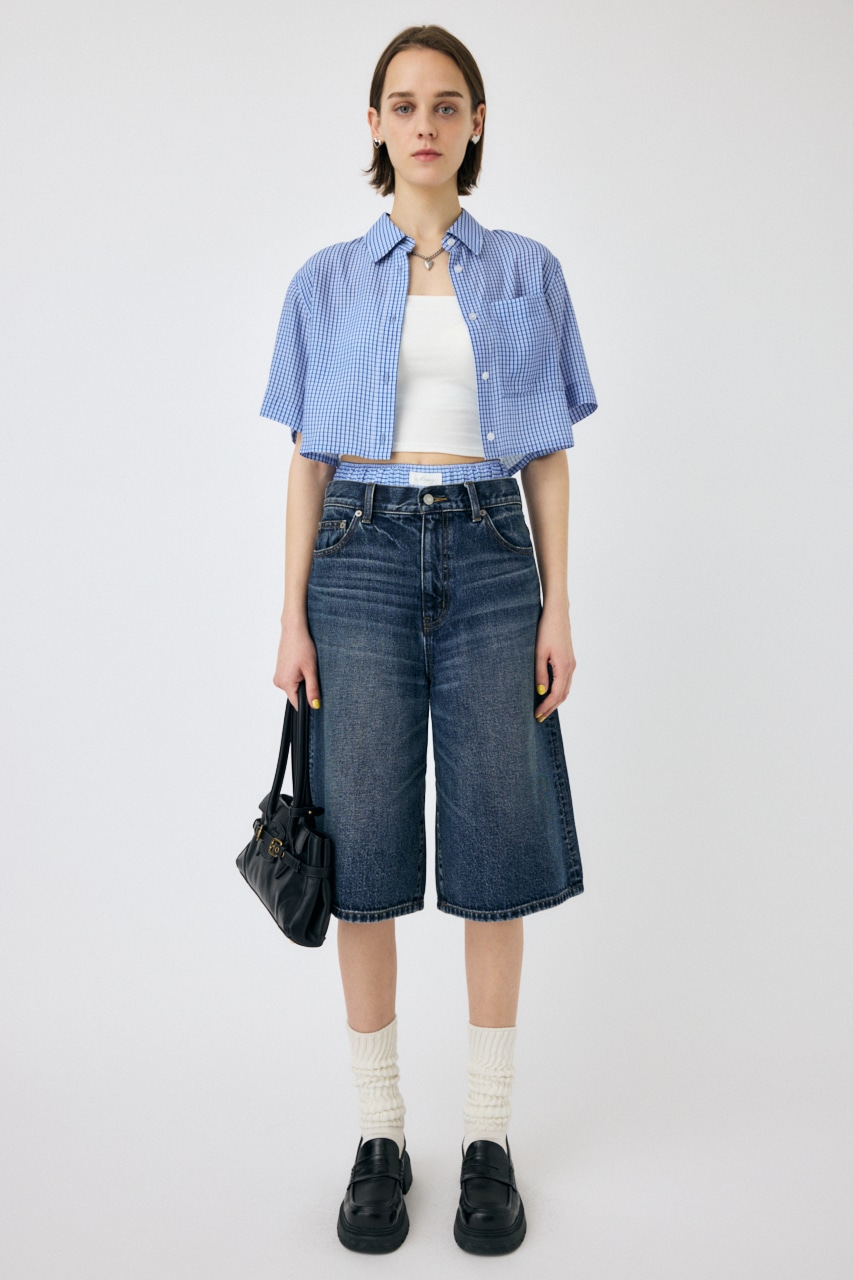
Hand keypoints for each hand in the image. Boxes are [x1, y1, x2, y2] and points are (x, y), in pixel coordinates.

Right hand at [273, 615, 321, 711]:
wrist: (294, 631)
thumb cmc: (302, 646)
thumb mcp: (311, 670)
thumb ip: (312, 689)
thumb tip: (314, 705)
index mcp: (285, 683)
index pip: (296, 704)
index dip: (308, 703)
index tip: (316, 697)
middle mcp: (278, 681)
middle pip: (295, 696)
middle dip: (305, 689)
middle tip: (311, 674)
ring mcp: (278, 676)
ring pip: (293, 688)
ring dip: (301, 682)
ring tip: (305, 667)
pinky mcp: (279, 671)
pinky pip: (290, 680)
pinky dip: (297, 676)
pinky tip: (300, 665)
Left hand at [534, 607, 575, 721]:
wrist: (557, 614)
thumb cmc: (546, 630)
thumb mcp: (538, 653)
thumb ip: (540, 674)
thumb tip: (541, 692)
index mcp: (563, 667)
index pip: (556, 694)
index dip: (546, 706)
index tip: (536, 715)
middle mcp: (570, 667)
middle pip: (563, 695)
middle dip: (551, 708)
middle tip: (538, 718)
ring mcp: (571, 664)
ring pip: (565, 689)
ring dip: (555, 701)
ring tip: (543, 709)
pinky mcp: (569, 660)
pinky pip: (565, 681)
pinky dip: (559, 691)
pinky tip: (549, 693)